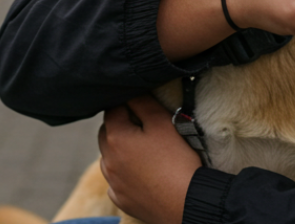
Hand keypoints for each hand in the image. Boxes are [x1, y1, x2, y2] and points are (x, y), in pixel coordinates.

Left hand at [98, 95, 199, 223]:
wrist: (187, 202)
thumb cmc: (177, 160)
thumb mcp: (162, 122)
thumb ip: (142, 103)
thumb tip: (131, 92)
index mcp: (115, 138)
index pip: (112, 109)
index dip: (127, 103)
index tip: (142, 104)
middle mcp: (107, 161)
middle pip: (106, 133)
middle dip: (120, 125)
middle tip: (144, 126)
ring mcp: (113, 183)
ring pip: (109, 158)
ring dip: (120, 150)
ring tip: (145, 150)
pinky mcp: (122, 200)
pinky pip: (116, 181)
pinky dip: (125, 174)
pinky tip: (143, 173)